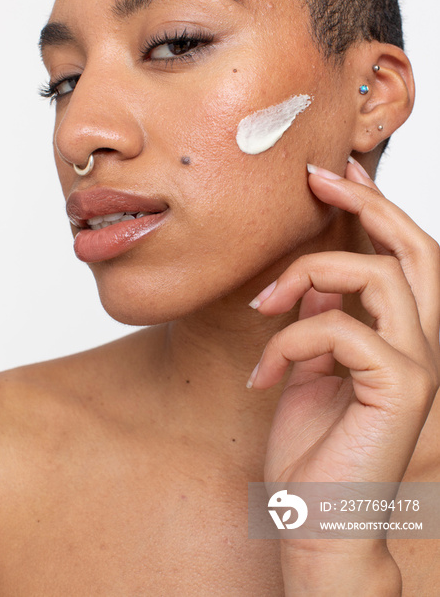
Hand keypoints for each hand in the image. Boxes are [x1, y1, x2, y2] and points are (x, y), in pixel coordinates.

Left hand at [248, 158, 439, 487]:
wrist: (314, 516)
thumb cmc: (312, 445)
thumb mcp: (310, 365)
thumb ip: (322, 317)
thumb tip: (315, 277)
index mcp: (403, 335)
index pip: (404, 254)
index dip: (374, 206)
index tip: (335, 172)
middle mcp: (424, 343)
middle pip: (417, 248)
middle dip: (369, 201)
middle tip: (319, 176)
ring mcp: (419, 365)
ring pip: (381, 275)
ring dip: (310, 273)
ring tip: (263, 302)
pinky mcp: (401, 387)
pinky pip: (342, 328)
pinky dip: (293, 339)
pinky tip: (266, 373)